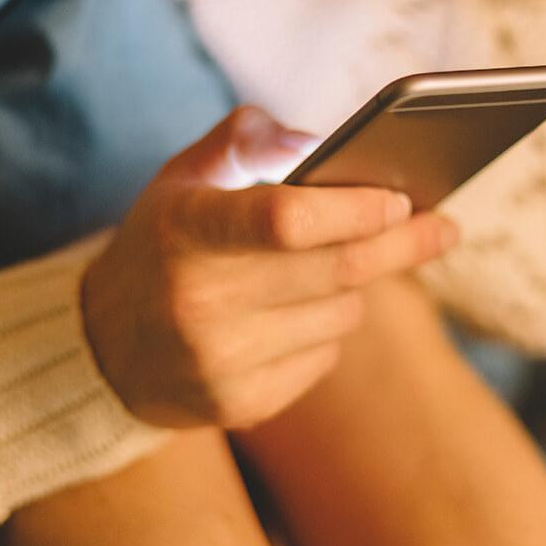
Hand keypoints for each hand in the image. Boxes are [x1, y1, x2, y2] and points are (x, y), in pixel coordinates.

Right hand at [81, 107, 459, 428]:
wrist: (102, 348)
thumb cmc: (163, 245)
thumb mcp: (182, 178)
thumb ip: (247, 140)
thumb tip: (320, 143)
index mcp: (184, 230)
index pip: (287, 220)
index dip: (354, 209)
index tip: (401, 199)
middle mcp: (198, 301)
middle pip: (336, 271)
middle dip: (400, 244)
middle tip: (443, 227)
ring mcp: (217, 361)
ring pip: (340, 316)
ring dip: (353, 288)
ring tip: (327, 270)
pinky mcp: (238, 405)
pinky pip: (323, 358)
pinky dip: (325, 331)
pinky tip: (293, 317)